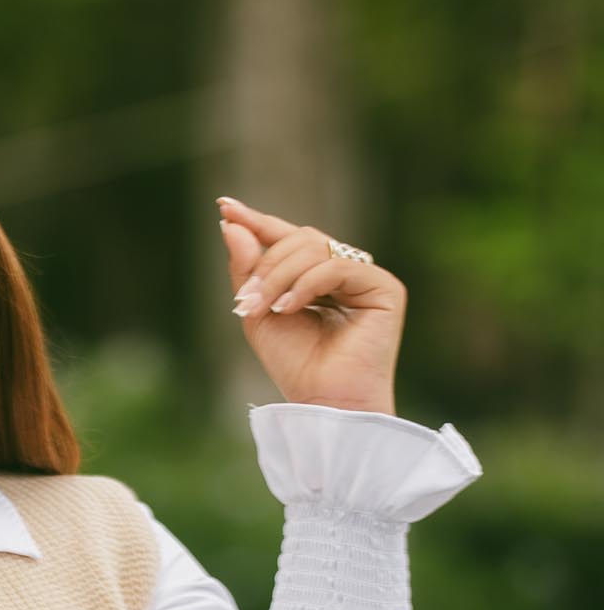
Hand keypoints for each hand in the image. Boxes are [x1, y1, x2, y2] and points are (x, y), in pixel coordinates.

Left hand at [218, 194, 404, 413]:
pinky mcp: (384, 288)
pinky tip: (288, 308)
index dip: (257, 221)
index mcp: (316, 276)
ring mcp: (365, 277)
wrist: (323, 402)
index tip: (225, 207)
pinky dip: (306, 284)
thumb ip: (246, 270)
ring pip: (316, 247)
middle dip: (265, 263)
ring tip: (264, 309)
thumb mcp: (257, 313)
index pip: (287, 237)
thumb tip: (231, 223)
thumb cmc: (295, 365)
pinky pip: (337, 265)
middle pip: (300, 238)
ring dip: (279, 275)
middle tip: (245, 300)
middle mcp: (344, 271)